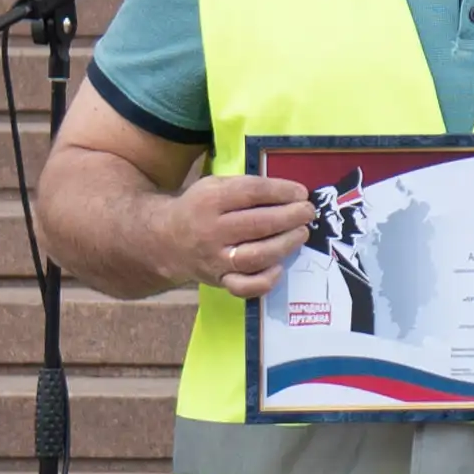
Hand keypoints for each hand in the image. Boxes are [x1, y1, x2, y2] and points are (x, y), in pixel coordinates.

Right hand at [173, 172, 311, 298]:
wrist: (165, 241)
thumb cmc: (200, 209)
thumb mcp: (214, 186)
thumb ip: (246, 187)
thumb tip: (291, 193)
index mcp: (210, 200)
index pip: (252, 193)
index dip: (281, 192)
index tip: (302, 193)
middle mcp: (211, 231)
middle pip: (258, 224)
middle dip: (290, 217)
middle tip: (308, 212)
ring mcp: (215, 259)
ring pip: (256, 256)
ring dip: (285, 244)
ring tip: (301, 233)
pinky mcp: (220, 281)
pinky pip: (245, 287)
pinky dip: (266, 280)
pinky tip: (280, 267)